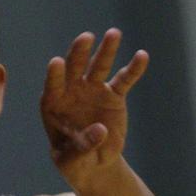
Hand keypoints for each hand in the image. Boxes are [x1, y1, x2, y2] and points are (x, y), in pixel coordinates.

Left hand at [40, 29, 148, 189]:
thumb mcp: (72, 160)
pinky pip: (124, 80)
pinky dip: (133, 69)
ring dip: (106, 50)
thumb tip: (100, 130)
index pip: (53, 85)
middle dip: (79, 52)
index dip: (55, 74)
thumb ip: (82, 146)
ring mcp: (94, 90)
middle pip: (75, 67)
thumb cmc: (74, 160)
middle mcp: (72, 90)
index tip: (56, 62)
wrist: (94, 163)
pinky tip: (142, 56)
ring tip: (114, 33)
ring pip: (99, 66)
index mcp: (53, 103)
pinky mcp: (114, 96)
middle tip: (86, 37)